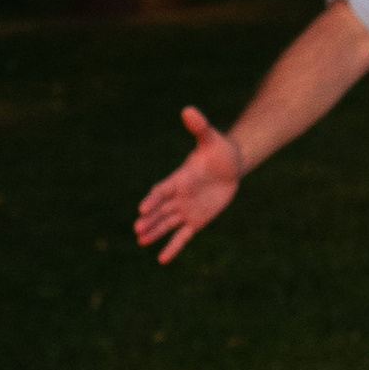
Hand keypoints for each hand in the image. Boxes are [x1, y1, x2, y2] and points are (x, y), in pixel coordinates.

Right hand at [134, 109, 243, 262]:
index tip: (143, 207)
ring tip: (141, 241)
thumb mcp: (211, 138)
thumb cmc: (219, 150)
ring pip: (168, 224)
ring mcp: (186, 209)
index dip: (154, 198)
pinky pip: (183, 236)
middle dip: (151, 219)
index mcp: (179, 178)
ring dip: (155, 232)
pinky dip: (173, 247)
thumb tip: (188, 110)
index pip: (163, 190)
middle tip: (138, 229)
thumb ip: (200, 126)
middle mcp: (179, 196)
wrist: (230, 165)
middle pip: (161, 210)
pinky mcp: (196, 220)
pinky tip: (162, 259)